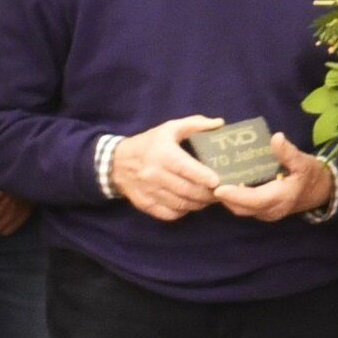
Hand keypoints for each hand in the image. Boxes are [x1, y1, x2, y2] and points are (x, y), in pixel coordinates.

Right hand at [111, 116, 227, 221]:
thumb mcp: (169, 128)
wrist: (116, 163)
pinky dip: (184, 211)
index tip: (218, 181)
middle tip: (221, 192)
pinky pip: (170, 214)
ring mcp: (149, 191)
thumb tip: (220, 123)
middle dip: (208, 194)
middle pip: (187, 190)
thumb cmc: (149, 144)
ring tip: (209, 198)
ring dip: (199, 204)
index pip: (186, 168)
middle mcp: (154, 174)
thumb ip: (195, 124)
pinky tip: (190, 204)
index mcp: (162, 154)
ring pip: (180, 204)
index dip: (203, 176)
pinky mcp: (145, 205)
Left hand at [215, 134, 337, 222]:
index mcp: (281, 198)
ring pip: (241, 209)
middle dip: (224, 196)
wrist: (322, 191)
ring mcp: (266, 213)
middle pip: (241, 207)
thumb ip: (288, 152)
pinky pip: (244, 207)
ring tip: (212, 180)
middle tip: (207, 180)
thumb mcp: (303, 161)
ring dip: (227, 198)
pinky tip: (225, 183)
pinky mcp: (263, 211)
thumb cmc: (312, 175)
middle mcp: (271, 210)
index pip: (255, 200)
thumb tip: (276, 138)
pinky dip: (233, 198)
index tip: (218, 187)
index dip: (236, 195)